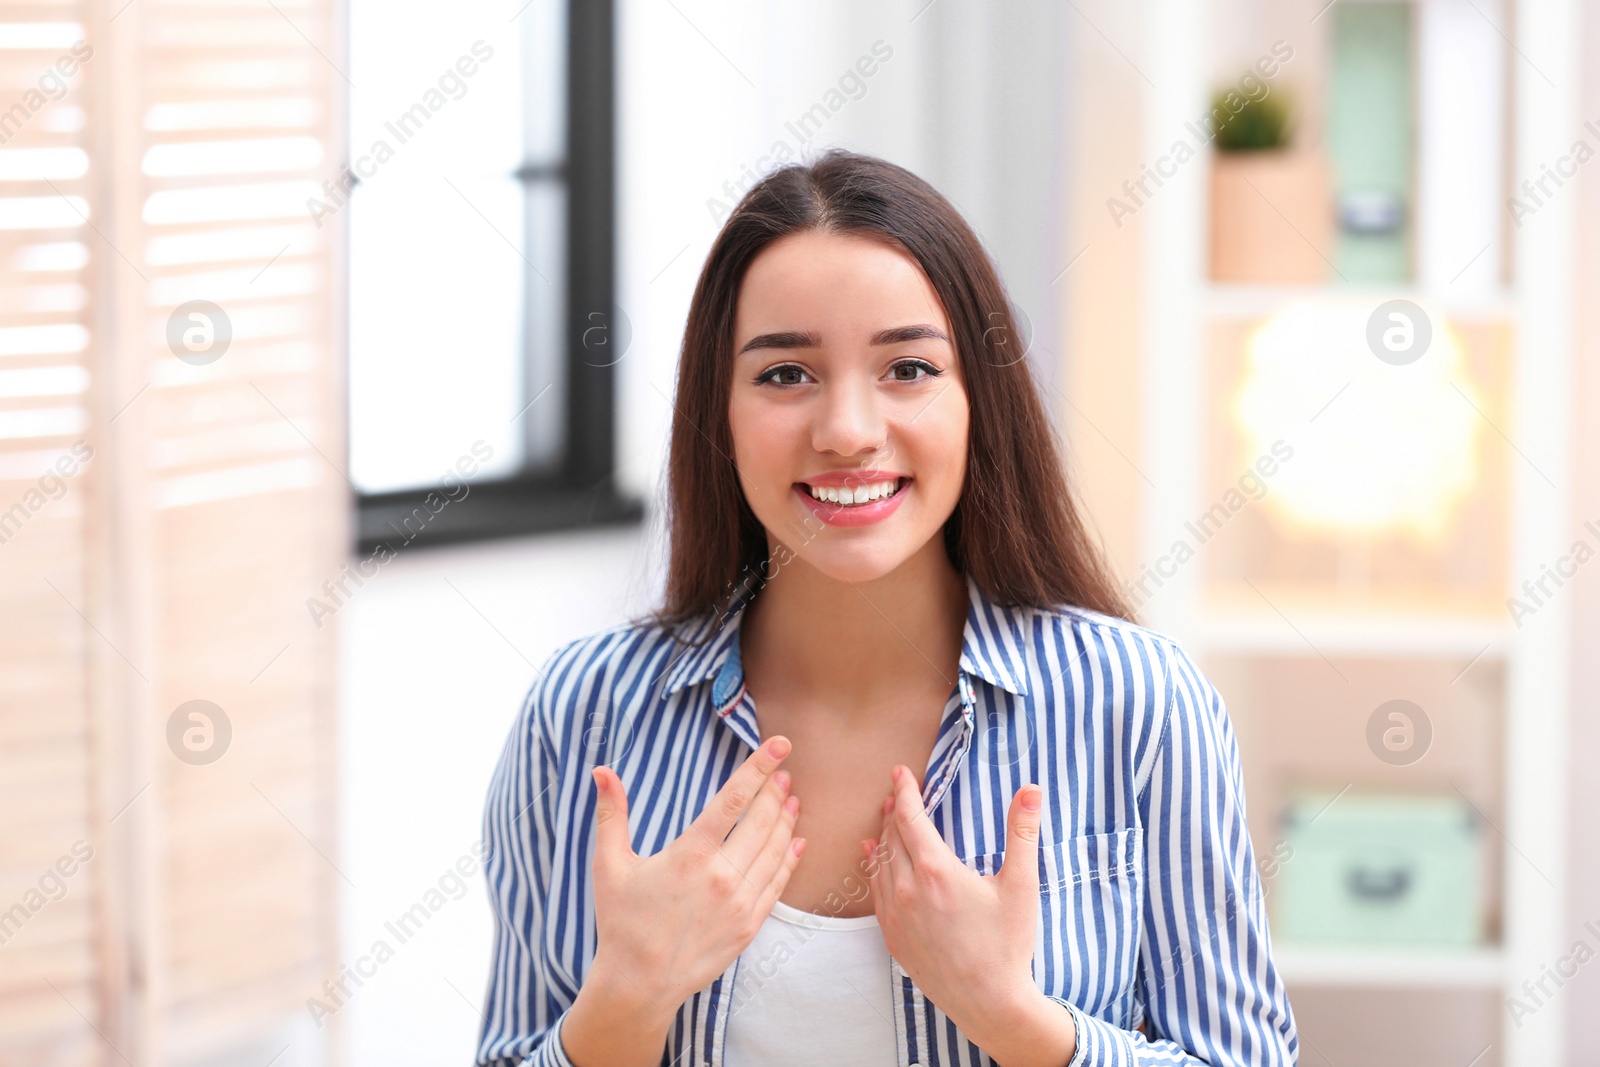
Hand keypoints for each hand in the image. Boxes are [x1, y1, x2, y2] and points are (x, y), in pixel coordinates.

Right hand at [586, 735, 805, 1023]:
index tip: (779, 745)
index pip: (733, 800)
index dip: (758, 768)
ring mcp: (739, 904)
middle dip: (775, 792)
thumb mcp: (609, 865)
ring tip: (792, 800)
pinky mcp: (749, 926)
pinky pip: (777, 884)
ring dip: (786, 822)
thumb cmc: (621, 922)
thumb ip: (611, 814)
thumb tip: (602, 771)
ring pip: (774, 851)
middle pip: (761, 822)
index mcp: (690, 856)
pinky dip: (790, 859)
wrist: (639, 984)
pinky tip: (796, 842)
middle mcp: (721, 877)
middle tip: (785, 771)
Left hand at [862, 765, 1044, 1038]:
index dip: (904, 790)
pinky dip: (874, 868)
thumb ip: (1022, 834)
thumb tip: (1031, 789)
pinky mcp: (893, 937)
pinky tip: (874, 857)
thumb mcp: (1021, 886)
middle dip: (895, 810)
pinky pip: (874, 892)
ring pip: (880, 862)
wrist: (989, 1002)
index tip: (900, 772)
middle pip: (892, 836)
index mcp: (936, 871)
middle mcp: (907, 889)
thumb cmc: (1008, 944)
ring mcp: (896, 915)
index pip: (909, 817)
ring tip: (887, 818)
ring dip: (883, 836)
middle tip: (898, 792)